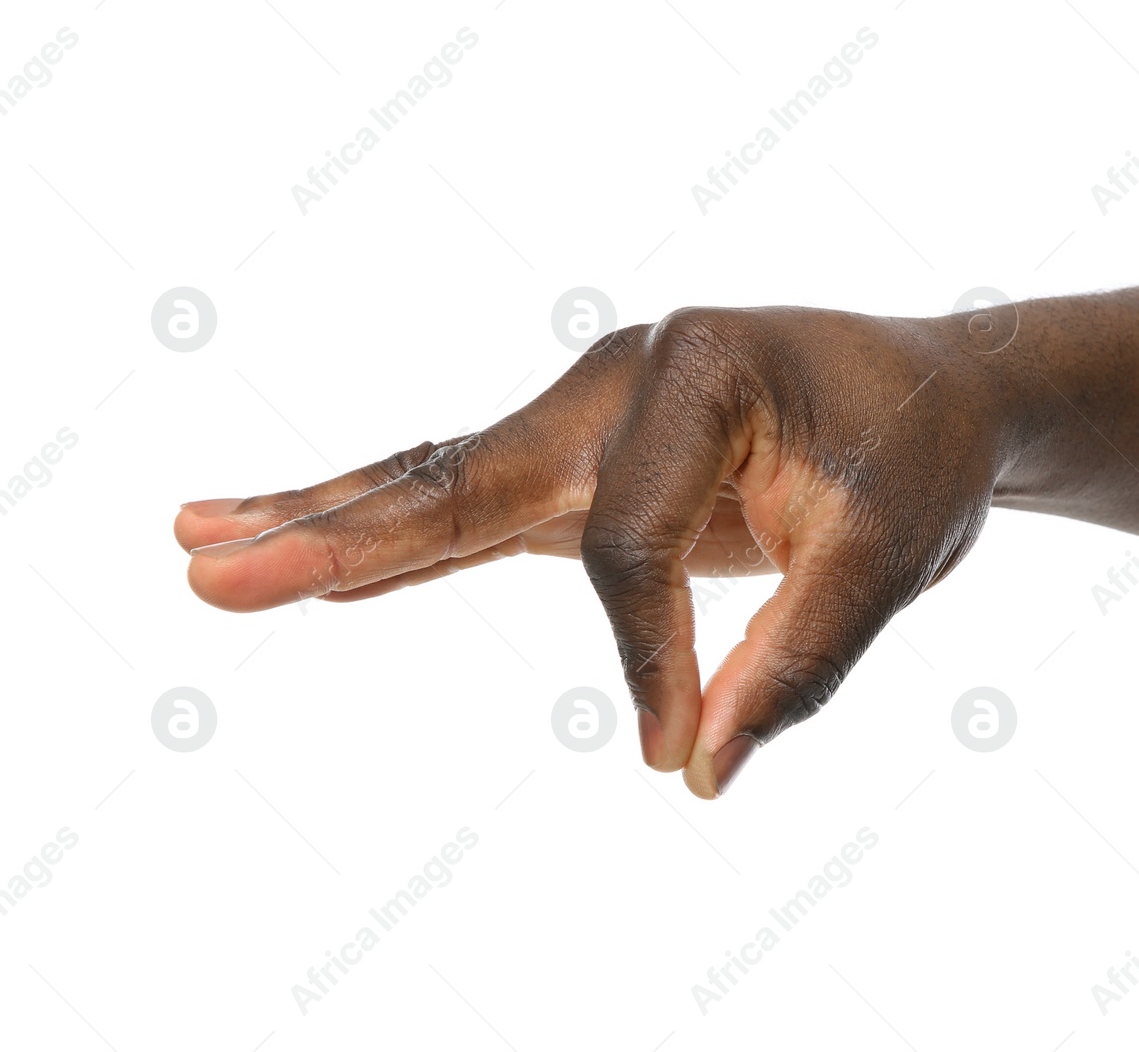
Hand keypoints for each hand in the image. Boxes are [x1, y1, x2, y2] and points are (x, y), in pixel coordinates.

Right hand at [175, 306, 1013, 796]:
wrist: (935, 397)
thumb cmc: (916, 456)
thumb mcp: (889, 554)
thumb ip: (800, 661)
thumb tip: (702, 770)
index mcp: (700, 368)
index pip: (627, 538)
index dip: (645, 656)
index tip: (685, 747)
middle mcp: (624, 377)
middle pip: (466, 474)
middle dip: (341, 532)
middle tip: (207, 570)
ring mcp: (593, 414)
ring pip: (444, 481)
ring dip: (330, 524)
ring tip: (203, 545)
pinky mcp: (587, 462)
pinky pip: (476, 502)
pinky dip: (396, 535)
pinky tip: (319, 556)